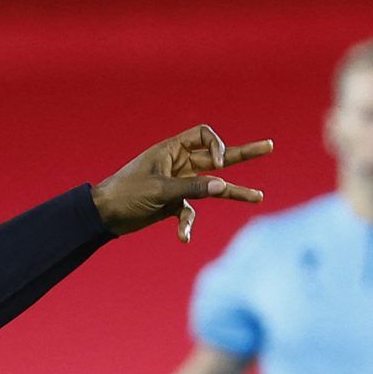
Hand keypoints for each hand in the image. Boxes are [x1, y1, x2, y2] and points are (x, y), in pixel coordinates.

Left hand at [93, 127, 273, 242]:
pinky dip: (187, 224)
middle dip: (243, 154)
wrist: (102, 215)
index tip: (220, 164)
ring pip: (211, 187)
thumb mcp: (160, 189)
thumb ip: (192, 187)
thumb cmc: (125, 193)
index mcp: (171, 151)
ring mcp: (177, 184)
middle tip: (270, 146)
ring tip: (259, 197)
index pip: (204, 136)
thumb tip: (223, 186)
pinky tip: (183, 237)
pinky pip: (189, 212)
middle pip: (217, 156)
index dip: (217, 146)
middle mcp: (178, 164)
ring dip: (233, 192)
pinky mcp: (172, 204)